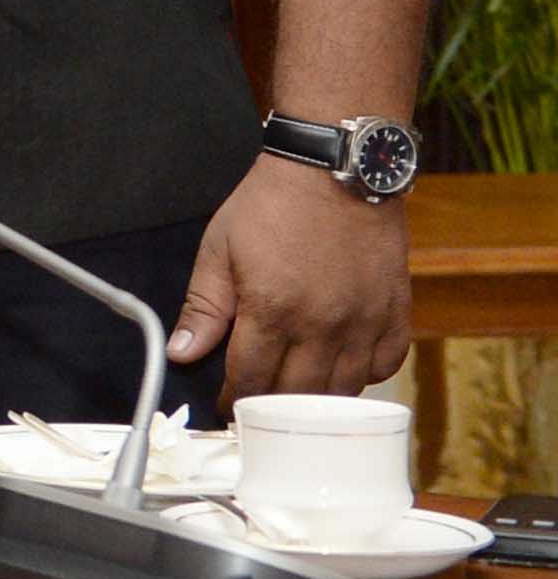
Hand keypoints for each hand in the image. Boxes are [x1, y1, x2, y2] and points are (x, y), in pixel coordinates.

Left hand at [170, 152, 414, 401]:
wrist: (334, 170)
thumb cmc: (271, 205)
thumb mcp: (219, 249)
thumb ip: (203, 307)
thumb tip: (182, 354)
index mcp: (271, 311)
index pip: (250, 381)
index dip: (234, 401)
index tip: (228, 407)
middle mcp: (322, 326)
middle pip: (297, 395)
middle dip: (272, 408)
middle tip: (260, 406)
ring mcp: (364, 322)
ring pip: (344, 390)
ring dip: (318, 401)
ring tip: (297, 396)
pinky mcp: (396, 312)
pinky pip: (386, 365)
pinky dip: (365, 375)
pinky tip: (343, 367)